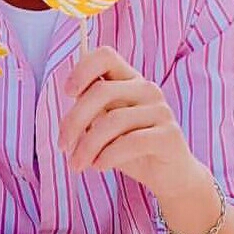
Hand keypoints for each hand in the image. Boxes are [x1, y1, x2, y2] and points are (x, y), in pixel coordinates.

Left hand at [58, 46, 197, 199]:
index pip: (106, 56)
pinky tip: (99, 165)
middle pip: (102, 91)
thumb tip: (70, 102)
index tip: (68, 93)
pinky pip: (130, 142)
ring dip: (87, 146)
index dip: (82, 70)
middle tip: (62, 146)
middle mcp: (147, 89)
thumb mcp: (106, 126)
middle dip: (74, 120)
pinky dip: (108, 156)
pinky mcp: (168, 135)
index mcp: (130, 79)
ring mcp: (160, 110)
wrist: (171, 177)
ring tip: (77, 164)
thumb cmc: (131, 149)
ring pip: (112, 121)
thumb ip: (91, 109)